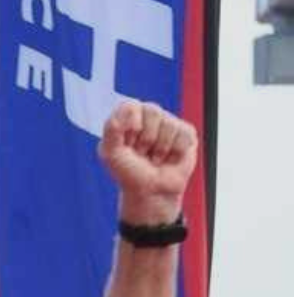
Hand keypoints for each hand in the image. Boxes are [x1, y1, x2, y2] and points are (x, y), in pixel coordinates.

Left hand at [97, 101, 197, 225]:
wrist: (151, 191)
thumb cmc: (129, 173)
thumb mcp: (110, 153)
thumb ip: (112, 128)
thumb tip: (128, 106)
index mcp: (127, 118)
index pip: (131, 105)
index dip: (131, 125)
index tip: (128, 144)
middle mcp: (148, 117)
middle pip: (153, 110)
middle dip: (146, 138)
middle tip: (142, 152)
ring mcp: (168, 124)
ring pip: (169, 124)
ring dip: (160, 148)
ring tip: (155, 158)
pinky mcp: (186, 134)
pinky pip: (184, 134)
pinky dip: (175, 151)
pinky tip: (170, 158)